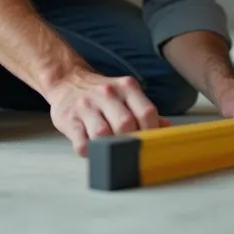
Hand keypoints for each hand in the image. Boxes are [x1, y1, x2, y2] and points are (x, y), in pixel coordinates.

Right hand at [44, 71, 171, 155]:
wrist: (66, 81)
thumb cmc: (100, 95)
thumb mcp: (125, 95)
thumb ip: (144, 111)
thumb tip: (167, 130)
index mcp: (126, 87)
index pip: (147, 112)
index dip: (152, 132)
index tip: (150, 143)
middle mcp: (106, 93)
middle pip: (126, 124)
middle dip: (130, 142)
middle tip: (129, 149)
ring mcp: (86, 106)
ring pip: (102, 134)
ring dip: (109, 148)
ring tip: (111, 150)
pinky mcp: (69, 120)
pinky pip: (82, 143)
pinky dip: (90, 152)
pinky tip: (93, 149)